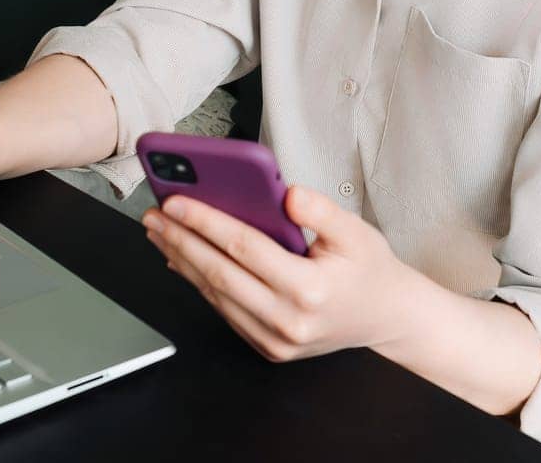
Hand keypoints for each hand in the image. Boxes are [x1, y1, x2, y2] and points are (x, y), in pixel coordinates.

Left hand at [142, 183, 413, 361]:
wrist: (385, 317)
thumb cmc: (368, 269)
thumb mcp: (356, 231)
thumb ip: (321, 210)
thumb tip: (286, 193)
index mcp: (310, 289)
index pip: (245, 248)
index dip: (206, 222)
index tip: (176, 202)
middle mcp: (288, 320)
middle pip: (219, 274)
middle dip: (180, 240)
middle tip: (154, 215)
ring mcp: (276, 340)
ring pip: (215, 295)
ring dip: (181, 261)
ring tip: (160, 232)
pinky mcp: (268, 347)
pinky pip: (224, 310)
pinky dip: (198, 283)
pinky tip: (181, 258)